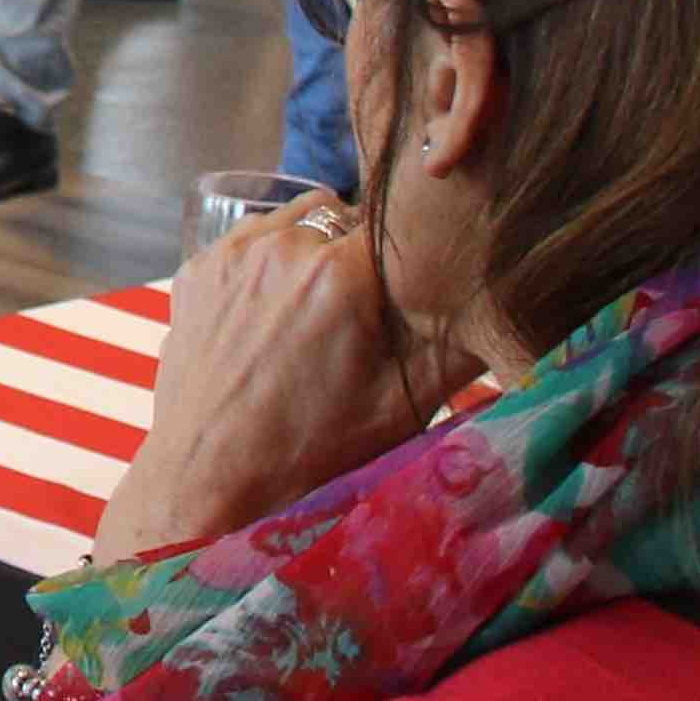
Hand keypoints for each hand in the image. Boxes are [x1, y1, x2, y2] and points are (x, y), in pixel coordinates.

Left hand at [85, 204, 476, 563]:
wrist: (212, 480)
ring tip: (317, 317)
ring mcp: (232, 254)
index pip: (401, 225)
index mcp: (341, 276)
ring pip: (298, 222)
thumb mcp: (406, 403)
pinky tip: (274, 319)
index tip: (412, 284)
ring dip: (315, 253)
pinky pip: (251, 241)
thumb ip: (460, 341)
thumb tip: (502, 294)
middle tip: (363, 315)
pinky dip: (270, 265)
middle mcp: (283, 248)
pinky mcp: (197, 268)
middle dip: (363, 256)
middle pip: (349, 220)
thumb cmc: (315, 451)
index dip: (413, 253)